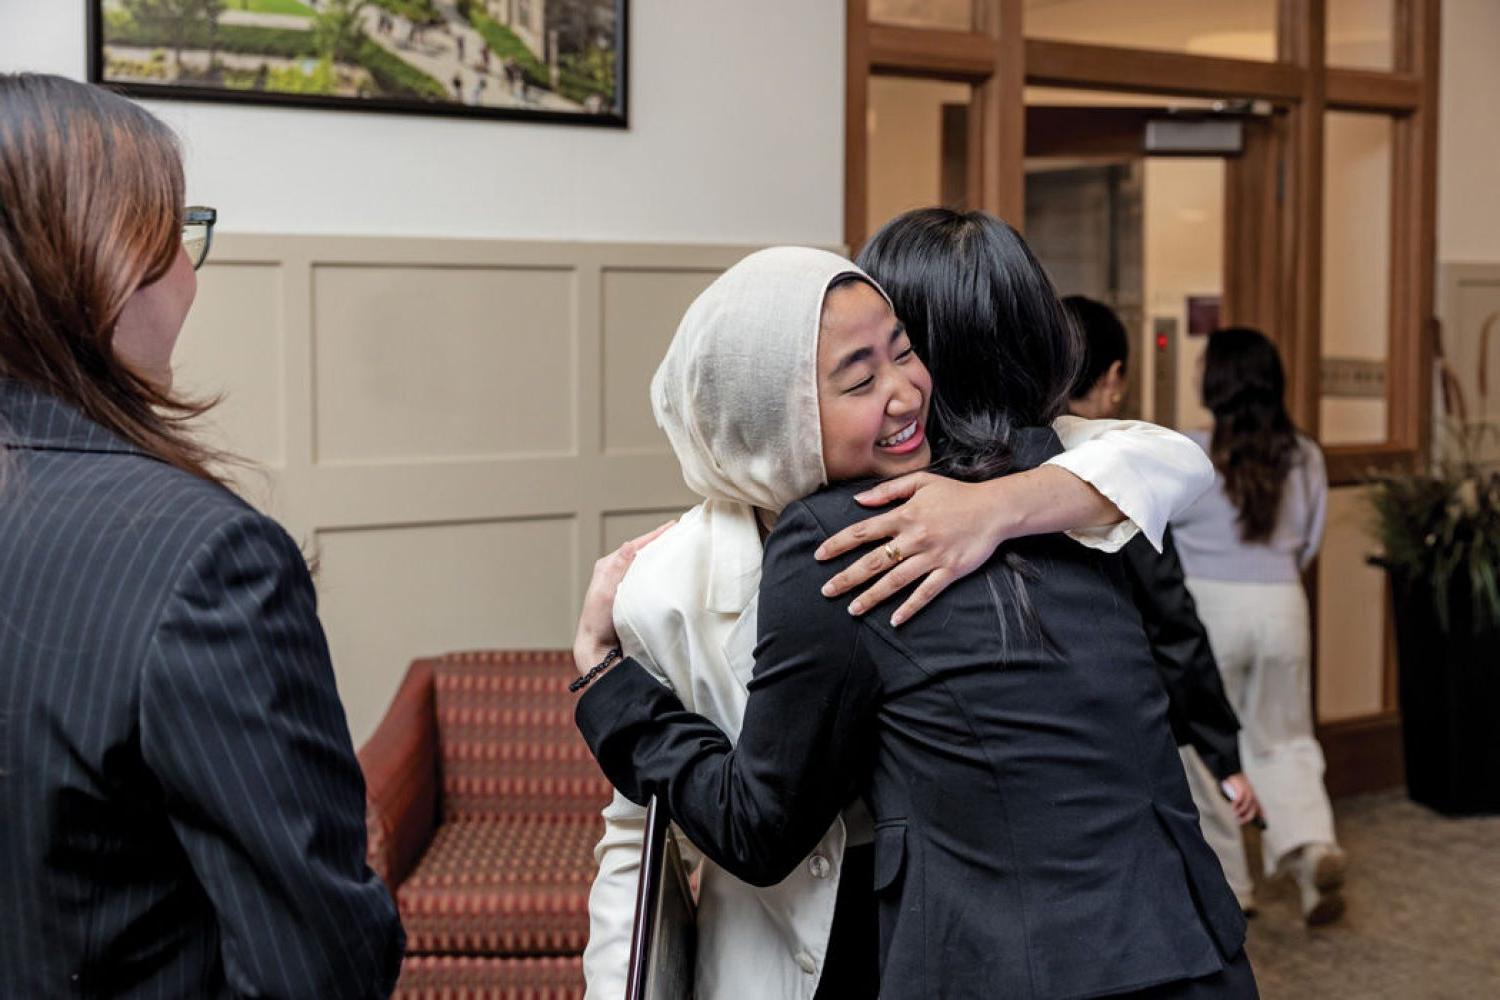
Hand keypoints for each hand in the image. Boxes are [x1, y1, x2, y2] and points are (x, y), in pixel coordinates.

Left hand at [573, 521, 674, 673]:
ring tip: (680, 548)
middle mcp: (615, 571)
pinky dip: (659, 570)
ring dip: (661, 555)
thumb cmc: (598, 623)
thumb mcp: (606, 592)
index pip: (636, 545)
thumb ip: (618, 568)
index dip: (655, 535)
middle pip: (642, 551)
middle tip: (682, 533)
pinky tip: (671, 571)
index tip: (674, 526)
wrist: (598, 649)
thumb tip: (631, 544)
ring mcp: (624, 583)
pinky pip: (648, 576)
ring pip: (646, 563)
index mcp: (607, 565)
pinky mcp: (631, 595)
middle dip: (661, 542)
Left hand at [814, 472, 1013, 626]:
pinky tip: (894, 620)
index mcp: (905, 515)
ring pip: (895, 580)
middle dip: (847, 577)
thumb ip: (888, 490)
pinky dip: (910, 606)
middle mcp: (914, 538)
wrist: (995, 508)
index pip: (863, 531)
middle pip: (873, 561)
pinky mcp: (950, 571)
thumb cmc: (957, 494)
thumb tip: (858, 499)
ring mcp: (932, 556)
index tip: (820, 555)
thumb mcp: (922, 482)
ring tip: (852, 610)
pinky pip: (926, 593)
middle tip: (826, 591)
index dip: (839, 544)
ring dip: (872, 596)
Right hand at [1220, 773, 1262, 826]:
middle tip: (1240, 821)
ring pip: (1247, 805)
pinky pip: (1240, 799)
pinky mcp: (1241, 788)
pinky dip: (1237, 804)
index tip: (1263, 821)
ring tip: (1235, 815)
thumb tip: (1239, 810)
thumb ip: (1241, 801)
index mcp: (1253, 795)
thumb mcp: (1240, 792)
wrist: (1232, 771)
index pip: (1259, 806)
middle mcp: (1252, 794)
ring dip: (1241, 811)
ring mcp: (1247, 791)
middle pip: (1254, 808)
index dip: (1262, 814)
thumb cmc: (1234, 782)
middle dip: (1248, 817)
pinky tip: (1233, 807)